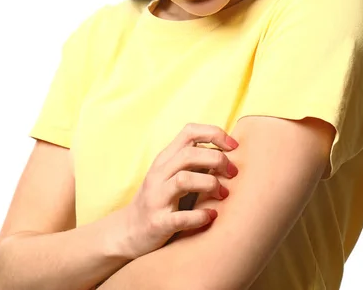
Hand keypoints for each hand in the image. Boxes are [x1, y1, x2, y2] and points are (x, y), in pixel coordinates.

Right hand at [121, 123, 238, 258]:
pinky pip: (181, 217)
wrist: (128, 232)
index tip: (234, 147)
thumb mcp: (172, 174)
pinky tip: (212, 216)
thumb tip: (230, 152)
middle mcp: (159, 174)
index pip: (189, 131)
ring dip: (210, 184)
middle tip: (233, 173)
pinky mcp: (158, 222)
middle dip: (217, 160)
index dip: (215, 134)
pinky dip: (201, 216)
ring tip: (223, 194)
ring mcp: (157, 198)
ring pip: (184, 180)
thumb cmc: (161, 200)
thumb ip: (194, 162)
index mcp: (165, 158)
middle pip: (190, 154)